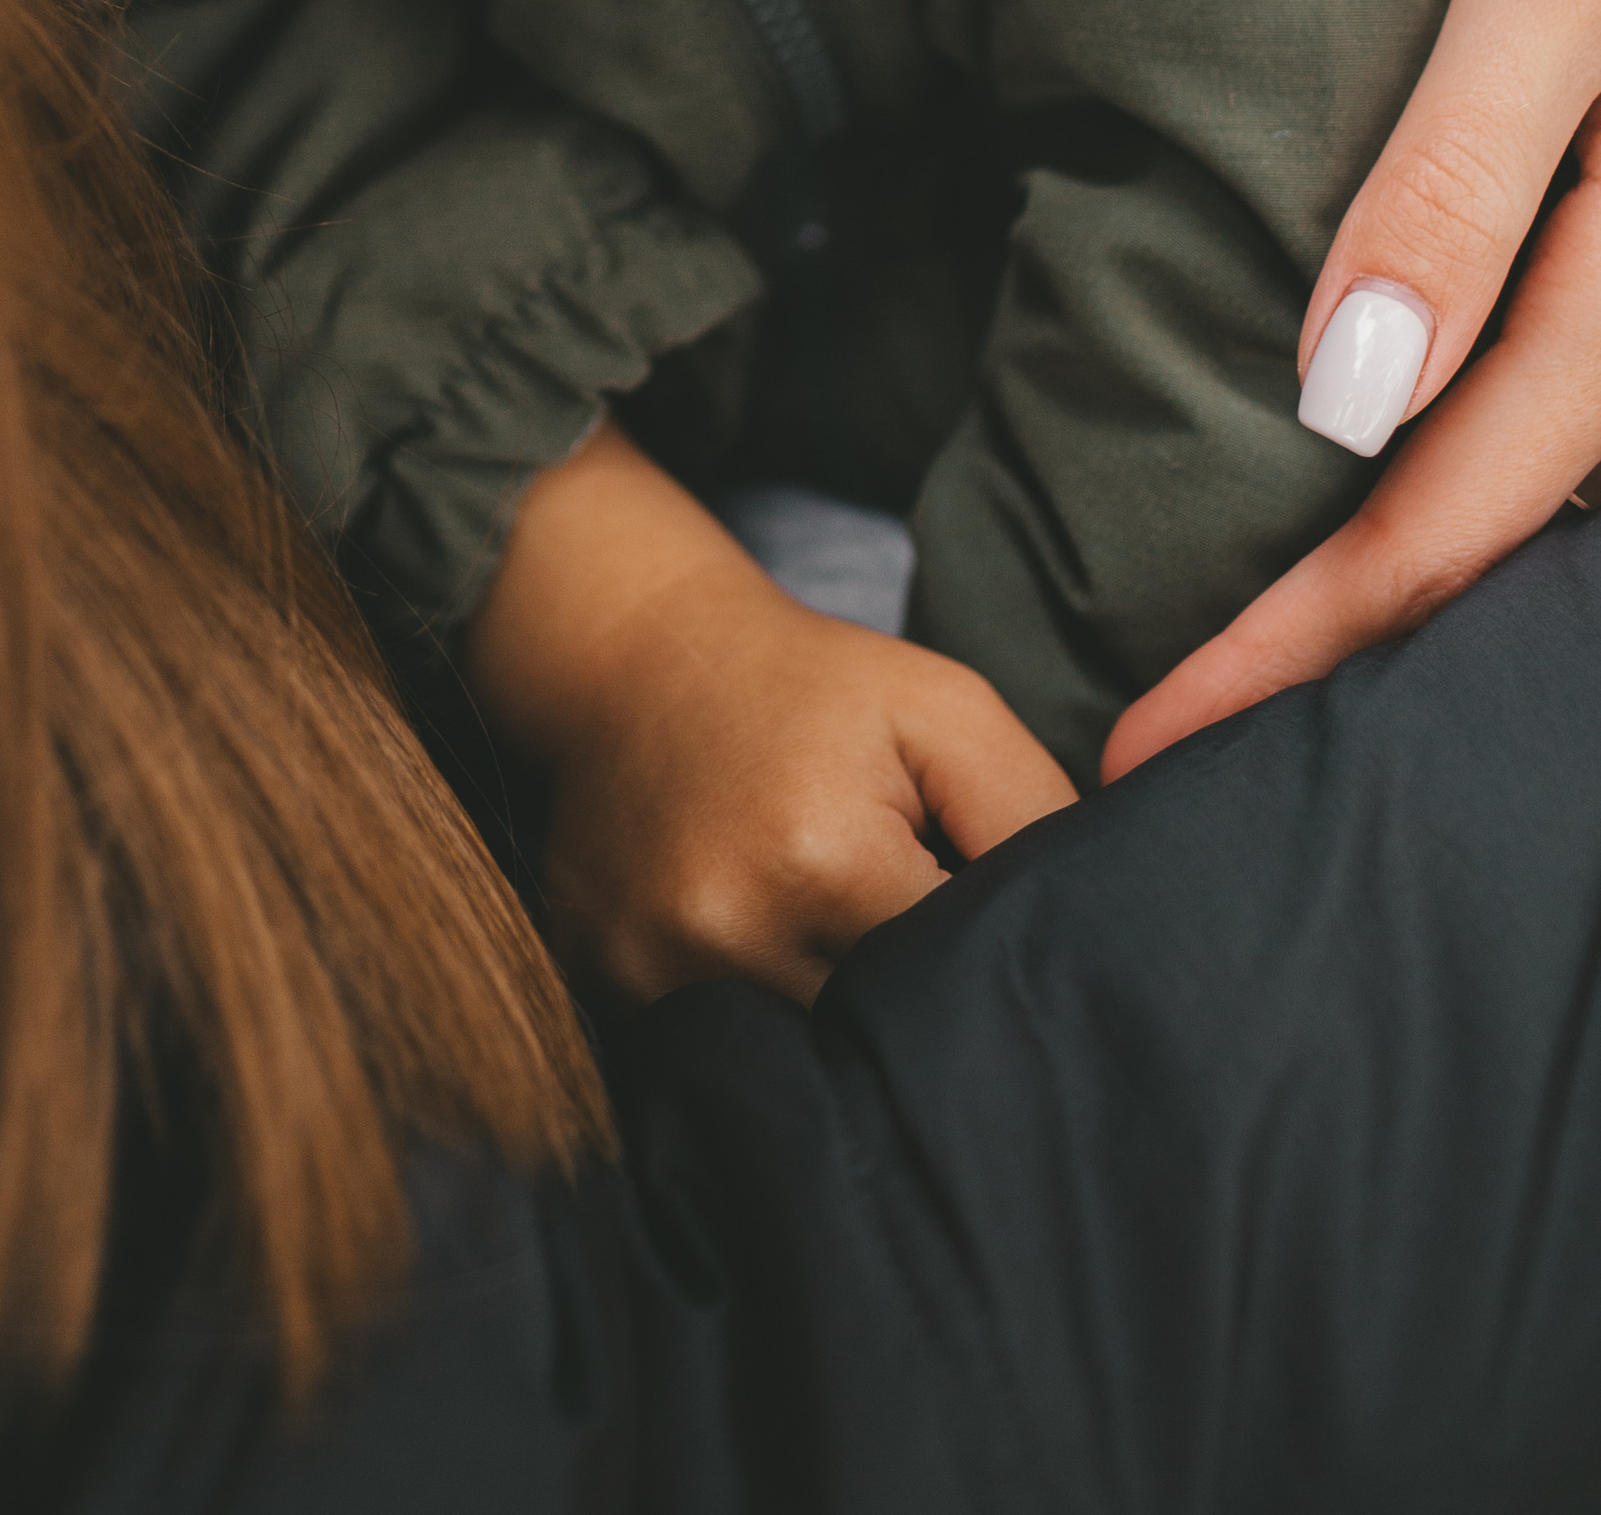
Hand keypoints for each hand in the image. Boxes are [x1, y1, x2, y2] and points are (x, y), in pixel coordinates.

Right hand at [465, 422, 1072, 1003]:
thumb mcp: (946, 711)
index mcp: (824, 860)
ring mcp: (655, 974)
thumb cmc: (811, 688)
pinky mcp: (613, 990)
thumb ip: (1035, 813)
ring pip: (803, 1065)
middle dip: (918, 1009)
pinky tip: (769, 954)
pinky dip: (761, 1022)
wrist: (638, 661)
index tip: (988, 938)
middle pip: (878, 1040)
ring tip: (845, 951)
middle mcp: (730, 933)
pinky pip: (720, 1054)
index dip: (987, 964)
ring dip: (840, 1030)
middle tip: (922, 951)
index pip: (956, 980)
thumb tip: (1114, 923)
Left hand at [1104, 0, 1600, 783]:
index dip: (1315, 630)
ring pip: (1542, 461)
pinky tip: (1353, 485)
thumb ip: (1468, 162)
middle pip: (1506, 512)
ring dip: (1401, 574)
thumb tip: (1351, 404)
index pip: (1469, 500)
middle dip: (1342, 640)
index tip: (1157, 736)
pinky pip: (1554, 372)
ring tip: (1246, 660)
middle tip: (1165, 742)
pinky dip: (1454, 459)